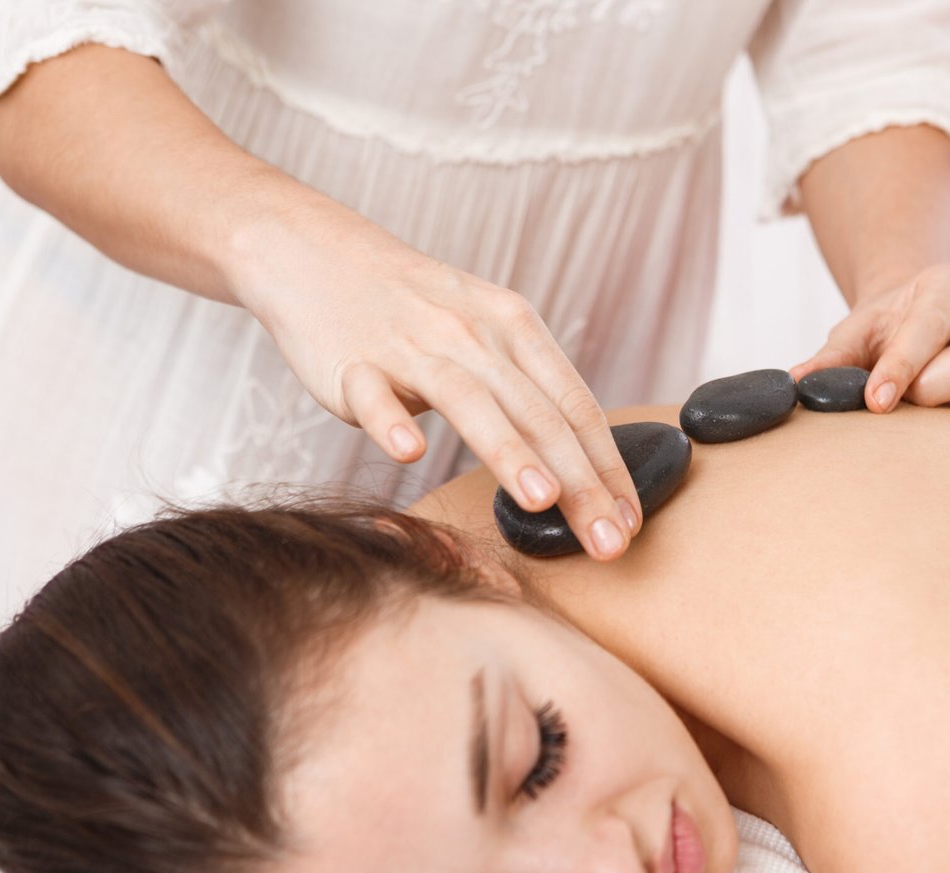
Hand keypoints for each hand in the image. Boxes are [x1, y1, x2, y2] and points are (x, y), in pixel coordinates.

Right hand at [230, 205, 639, 560]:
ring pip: (470, 402)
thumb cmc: (419, 312)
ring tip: (541, 501)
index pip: (576, 407)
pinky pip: (374, 394)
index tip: (630, 522)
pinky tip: (409, 454)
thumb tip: (582, 471)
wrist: (318, 253)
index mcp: (517, 330)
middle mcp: (475, 336)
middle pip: (539, 415)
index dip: (608, 468)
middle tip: (607, 541)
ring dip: (509, 452)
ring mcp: (412, 347)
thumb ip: (530, 395)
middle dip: (580, 483)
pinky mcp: (353, 363)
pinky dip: (390, 422)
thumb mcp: (489, 335)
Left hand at [791, 263, 949, 418]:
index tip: (878, 402)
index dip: (903, 366)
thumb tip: (796, 385)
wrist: (923, 322)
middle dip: (947, 388)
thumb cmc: (885, 334)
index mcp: (945, 284)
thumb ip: (829, 361)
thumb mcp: (853, 337)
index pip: (930, 324)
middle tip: (917, 407)